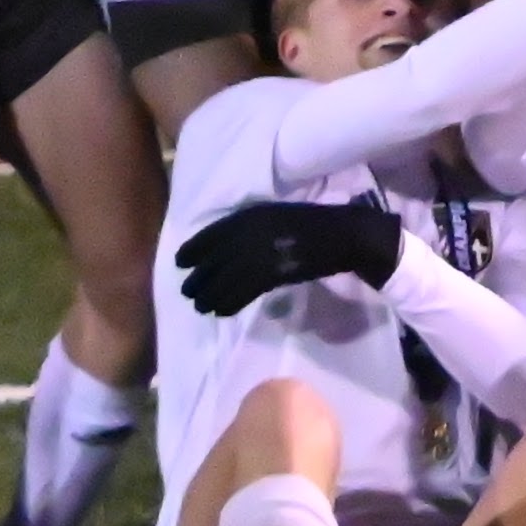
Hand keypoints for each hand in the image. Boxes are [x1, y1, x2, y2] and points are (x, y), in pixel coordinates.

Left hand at [177, 199, 401, 315]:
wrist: (345, 234)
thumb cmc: (313, 223)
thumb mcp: (277, 215)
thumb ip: (252, 228)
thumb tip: (225, 249)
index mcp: (253, 215)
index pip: (212, 233)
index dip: (193, 249)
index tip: (180, 262)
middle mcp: (252, 232)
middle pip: (214, 260)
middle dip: (198, 278)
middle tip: (188, 291)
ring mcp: (263, 253)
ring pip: (225, 279)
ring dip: (210, 295)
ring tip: (201, 306)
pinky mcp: (275, 273)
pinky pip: (243, 292)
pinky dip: (230, 303)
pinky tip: (222, 311)